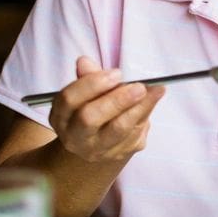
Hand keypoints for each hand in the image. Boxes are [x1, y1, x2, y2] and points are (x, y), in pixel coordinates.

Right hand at [48, 57, 165, 166]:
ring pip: (118, 129)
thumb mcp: (86, 93)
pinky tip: (154, 101)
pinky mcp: (119, 154)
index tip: (117, 73)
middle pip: (90, 118)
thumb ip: (88, 77)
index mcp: (61, 115)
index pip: (69, 99)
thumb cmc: (93, 108)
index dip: (92, 84)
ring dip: (139, 107)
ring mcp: (96, 149)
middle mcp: (74, 136)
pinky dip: (146, 115)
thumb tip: (85, 62)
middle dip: (117, 100)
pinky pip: (134, 135)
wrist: (97, 144)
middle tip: (139, 86)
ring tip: (156, 90)